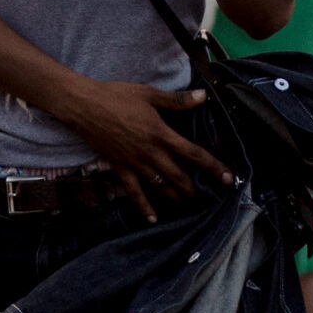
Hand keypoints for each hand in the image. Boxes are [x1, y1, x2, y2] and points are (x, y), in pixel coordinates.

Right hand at [57, 77, 229, 221]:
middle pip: (179, 176)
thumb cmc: (116, 96)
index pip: (193, 153)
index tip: (228, 178)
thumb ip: (177, 100)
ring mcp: (134, 163)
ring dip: (176, 198)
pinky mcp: (120, 167)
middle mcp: (150, 152)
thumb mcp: (149, 94)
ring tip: (189, 206)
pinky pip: (134, 192)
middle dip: (196, 188)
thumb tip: (204, 96)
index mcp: (161, 133)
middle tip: (210, 197)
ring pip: (161, 186)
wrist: (84, 106)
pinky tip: (153, 219)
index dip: (212, 166)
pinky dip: (144, 207)